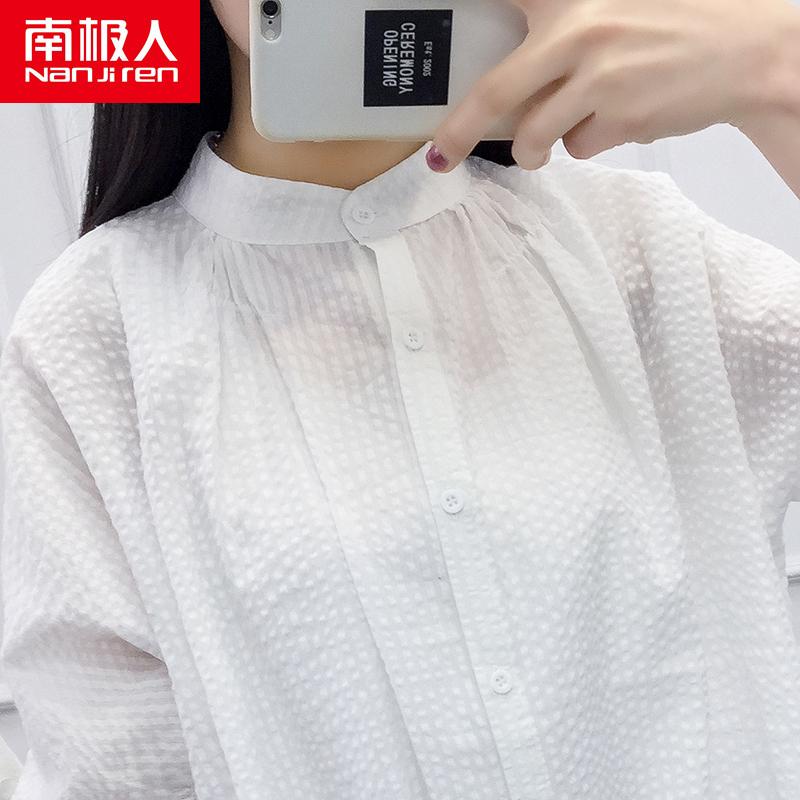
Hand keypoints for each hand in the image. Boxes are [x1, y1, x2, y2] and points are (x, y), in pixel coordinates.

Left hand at [426, 0, 795, 171]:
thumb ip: (561, 32)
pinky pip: (578, 147)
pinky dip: (586, 142)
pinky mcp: (620, 117)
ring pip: (535, 136)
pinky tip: (617, 117)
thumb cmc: (675, 27)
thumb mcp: (613, 10)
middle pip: (495, 94)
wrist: (749, 54)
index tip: (423, 45)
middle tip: (442, 153)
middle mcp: (579, 31)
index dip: (459, 13)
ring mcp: (598, 78)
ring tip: (549, 140)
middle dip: (460, 133)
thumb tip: (510, 80)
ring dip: (535, 149)